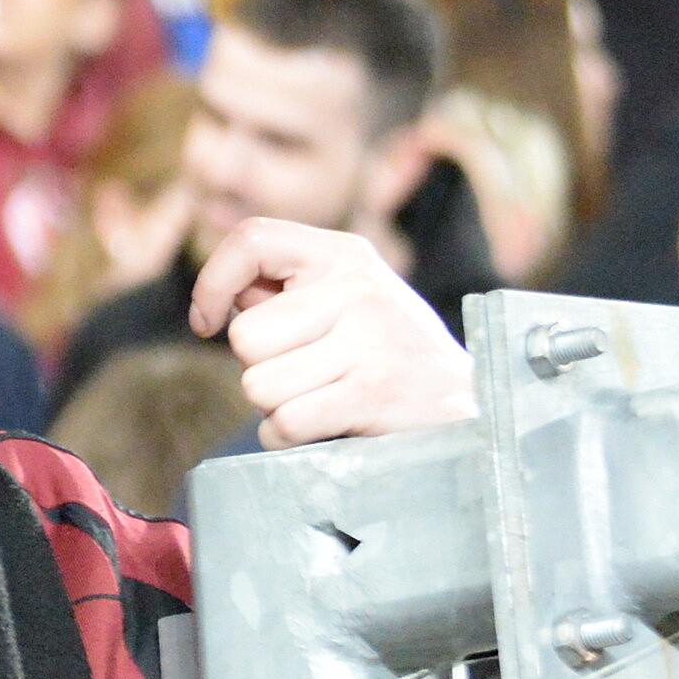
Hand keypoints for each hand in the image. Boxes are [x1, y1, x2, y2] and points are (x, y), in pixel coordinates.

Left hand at [184, 217, 472, 445]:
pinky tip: (329, 425)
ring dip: (277, 407)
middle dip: (261, 369)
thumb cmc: (388, 358)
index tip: (207, 321)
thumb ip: (285, 292)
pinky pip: (284, 423)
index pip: (252, 240)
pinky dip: (291, 439)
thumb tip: (219, 299)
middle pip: (245, 336)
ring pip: (258, 385)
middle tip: (308, 373)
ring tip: (325, 397)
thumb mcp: (346, 303)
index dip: (212, 283)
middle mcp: (358, 287)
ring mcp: (369, 339)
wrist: (471, 409)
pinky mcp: (373, 392)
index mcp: (345, 255)